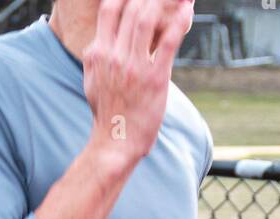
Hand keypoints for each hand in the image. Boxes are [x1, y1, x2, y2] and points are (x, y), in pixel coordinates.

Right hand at [82, 0, 192, 167]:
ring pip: (147, 18)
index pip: (109, 9)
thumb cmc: (106, 115)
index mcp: (98, 54)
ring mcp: (134, 67)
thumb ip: (93, 59)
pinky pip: (168, 42)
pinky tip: (188, 10)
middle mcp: (114, 56)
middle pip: (131, 8)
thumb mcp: (91, 83)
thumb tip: (96, 43)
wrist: (115, 144)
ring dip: (162, 2)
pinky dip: (180, 22)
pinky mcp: (155, 79)